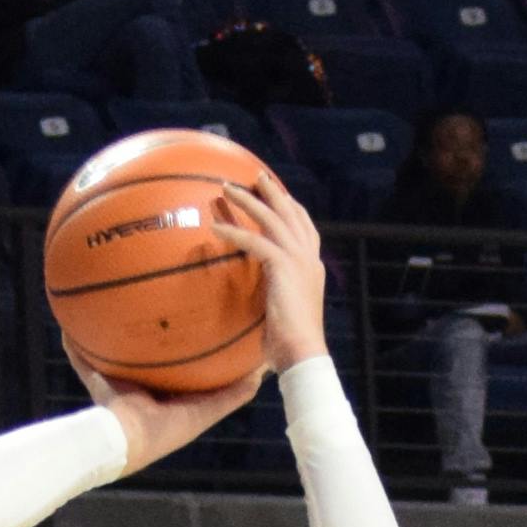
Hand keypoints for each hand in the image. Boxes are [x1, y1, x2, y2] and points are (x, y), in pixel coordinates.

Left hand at [237, 173, 329, 371]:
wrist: (302, 351)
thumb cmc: (290, 342)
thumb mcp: (283, 310)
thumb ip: (275, 293)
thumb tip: (255, 296)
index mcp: (312, 266)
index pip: (304, 227)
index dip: (291, 207)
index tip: (277, 193)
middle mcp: (308, 258)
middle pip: (290, 213)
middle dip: (272, 192)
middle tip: (255, 175)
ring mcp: (299, 260)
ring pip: (272, 220)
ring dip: (248, 202)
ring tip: (227, 188)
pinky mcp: (283, 267)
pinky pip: (254, 242)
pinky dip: (234, 233)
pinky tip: (215, 228)